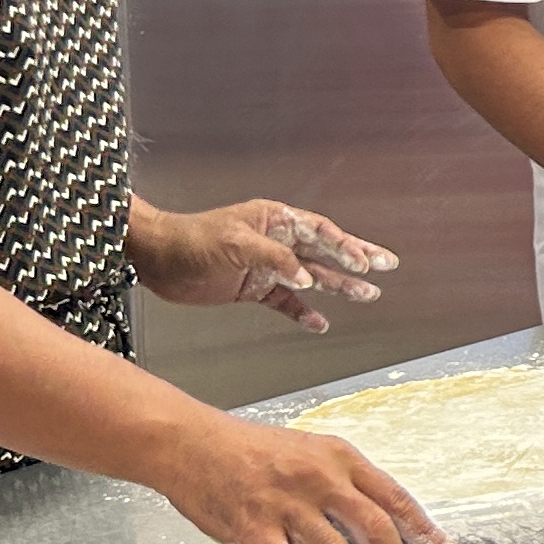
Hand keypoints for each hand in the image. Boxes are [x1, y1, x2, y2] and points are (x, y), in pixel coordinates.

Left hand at [132, 199, 397, 330]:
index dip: (344, 245)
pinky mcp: (254, 288)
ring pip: (312, 277)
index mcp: (275, 220)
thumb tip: (305, 278)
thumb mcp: (235, 244)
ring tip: (367, 295)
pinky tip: (320, 323)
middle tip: (385, 266)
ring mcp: (267, 266)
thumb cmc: (192, 240)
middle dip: (355, 259)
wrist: (157, 259)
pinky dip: (303, 312)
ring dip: (338, 286)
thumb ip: (274, 259)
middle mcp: (276, 241)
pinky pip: (286, 302)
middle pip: (324, 251)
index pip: (319, 231)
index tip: (364, 261)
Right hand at [155, 410, 454, 543]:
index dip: (427, 533)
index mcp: (340, 458)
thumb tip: (377, 522)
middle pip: (376, 531)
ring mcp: (287, 504)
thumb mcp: (309, 452)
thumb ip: (343, 484)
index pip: (398, 499)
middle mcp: (320, 479)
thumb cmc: (250, 450)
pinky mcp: (255, 528)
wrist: (193, 443)